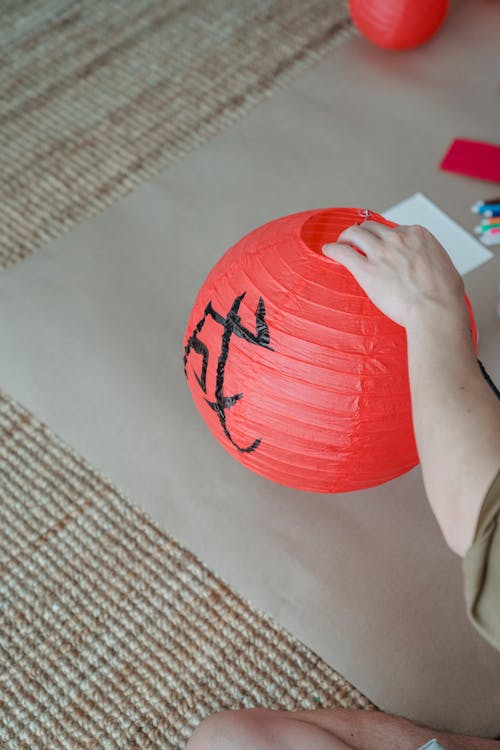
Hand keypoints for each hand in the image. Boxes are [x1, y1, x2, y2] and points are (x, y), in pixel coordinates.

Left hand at [322, 221, 467, 328]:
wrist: (436, 309)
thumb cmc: (444, 296)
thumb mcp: (443, 266)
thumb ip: (429, 261)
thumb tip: (427, 268)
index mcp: (418, 236)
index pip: (395, 229)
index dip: (386, 238)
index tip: (382, 245)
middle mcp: (398, 239)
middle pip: (372, 227)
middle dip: (363, 233)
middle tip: (356, 241)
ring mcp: (381, 253)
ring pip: (356, 233)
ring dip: (345, 237)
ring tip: (340, 243)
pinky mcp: (367, 270)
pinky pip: (343, 252)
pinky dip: (333, 249)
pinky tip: (328, 251)